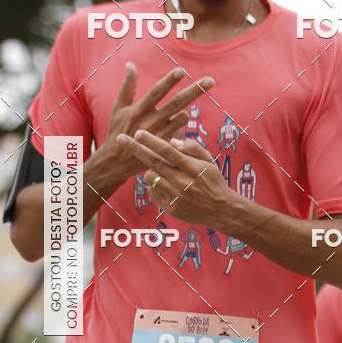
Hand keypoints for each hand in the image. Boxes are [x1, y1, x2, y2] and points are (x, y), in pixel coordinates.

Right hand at [102, 62, 213, 181]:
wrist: (117, 162)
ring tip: (182, 112)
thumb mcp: (119, 107)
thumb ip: (128, 86)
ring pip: (182, 117)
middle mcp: (151, 120)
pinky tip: (177, 125)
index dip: (169, 81)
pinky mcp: (165, 145)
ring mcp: (160, 134)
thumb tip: (131, 64)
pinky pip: (181, 132)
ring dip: (186, 112)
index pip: (157, 92)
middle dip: (195, 91)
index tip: (181, 70)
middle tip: (211, 80)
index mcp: (139, 109)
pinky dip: (181, 125)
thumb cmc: (118, 130)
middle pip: (177, 103)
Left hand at [116, 131, 231, 227]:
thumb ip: (192, 148)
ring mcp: (175, 196)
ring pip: (150, 177)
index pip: (167, 150)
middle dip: (135, 148)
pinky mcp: (170, 208)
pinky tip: (167, 185)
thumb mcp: (209, 161)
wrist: (221, 210)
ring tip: (161, 171)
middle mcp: (182, 182)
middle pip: (153, 162)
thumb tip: (172, 140)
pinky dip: (156, 185)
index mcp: (192, 168)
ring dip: (150, 170)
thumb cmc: (214, 181)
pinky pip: (153, 192)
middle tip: (120, 138)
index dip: (151, 140)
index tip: (138, 132)